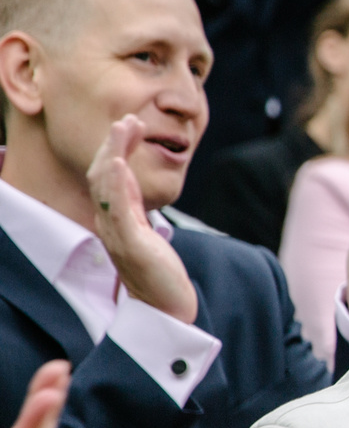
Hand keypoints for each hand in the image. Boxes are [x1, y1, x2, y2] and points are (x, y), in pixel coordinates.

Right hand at [87, 117, 195, 321]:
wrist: (166, 309)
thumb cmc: (157, 273)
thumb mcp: (147, 233)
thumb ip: (137, 211)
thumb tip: (135, 187)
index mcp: (117, 219)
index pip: (110, 177)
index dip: (116, 148)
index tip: (129, 124)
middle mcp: (112, 224)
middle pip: (104, 175)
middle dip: (113, 144)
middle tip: (126, 118)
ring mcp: (119, 234)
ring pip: (107, 187)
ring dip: (114, 154)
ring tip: (122, 129)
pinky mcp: (132, 246)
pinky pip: (118, 212)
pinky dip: (117, 186)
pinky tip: (120, 165)